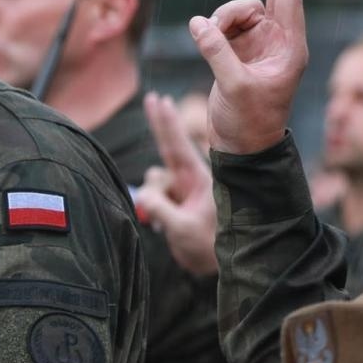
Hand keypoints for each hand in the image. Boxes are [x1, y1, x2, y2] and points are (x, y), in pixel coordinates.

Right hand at [135, 92, 218, 275]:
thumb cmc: (210, 247)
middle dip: (160, 124)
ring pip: (155, 179)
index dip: (166, 122)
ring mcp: (181, 191)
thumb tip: (143, 194)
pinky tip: (164, 224)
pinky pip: (152, 195)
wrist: (219, 266)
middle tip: (153, 97)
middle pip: (168, 148)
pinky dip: (152, 207)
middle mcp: (190, 180)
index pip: (177, 145)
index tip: (158, 99)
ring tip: (169, 221)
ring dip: (155, 195)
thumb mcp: (183, 229)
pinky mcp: (174, 204)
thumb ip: (161, 209)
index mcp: (199, 180)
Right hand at [191, 0, 308, 155]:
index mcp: (290, 48)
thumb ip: (217, 51)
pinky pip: (220, 24)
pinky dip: (210, 29)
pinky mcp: (237, 49)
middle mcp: (277, 40)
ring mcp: (257, 42)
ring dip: (220, 18)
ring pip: (236, 10)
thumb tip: (198, 23)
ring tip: (209, 38)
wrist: (241, 145)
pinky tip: (204, 40)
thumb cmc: (249, 121)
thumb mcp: (234, 86)